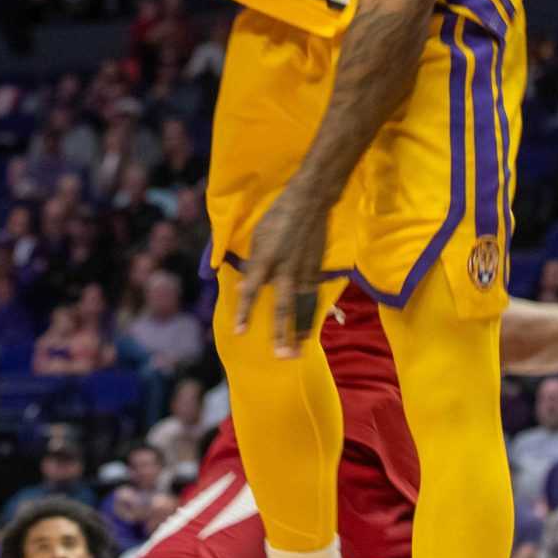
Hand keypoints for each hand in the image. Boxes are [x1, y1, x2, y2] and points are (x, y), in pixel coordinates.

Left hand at [235, 184, 332, 355]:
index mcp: (266, 258)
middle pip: (284, 307)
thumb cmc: (278, 216)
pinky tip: (309, 329)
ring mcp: (305, 271)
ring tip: (297, 350)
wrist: (310, 201)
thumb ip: (253, 264)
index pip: (252, 290)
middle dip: (281, 333)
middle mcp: (286, 269)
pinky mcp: (318, 270)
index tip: (239, 332)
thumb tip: (245, 287)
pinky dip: (312, 315)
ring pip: (303, 306)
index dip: (245, 312)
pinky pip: (314, 297)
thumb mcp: (258, 236)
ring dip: (300, 330)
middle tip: (281, 356)